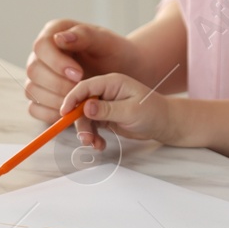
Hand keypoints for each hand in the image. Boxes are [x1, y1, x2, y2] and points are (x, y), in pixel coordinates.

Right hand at [25, 19, 139, 124]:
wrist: (121, 69)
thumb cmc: (113, 51)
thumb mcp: (104, 40)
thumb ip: (84, 35)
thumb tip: (59, 38)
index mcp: (53, 32)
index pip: (41, 47)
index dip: (56, 63)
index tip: (79, 75)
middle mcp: (42, 54)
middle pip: (34, 70)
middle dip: (58, 84)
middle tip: (81, 91)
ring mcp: (39, 76)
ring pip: (31, 90)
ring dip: (55, 100)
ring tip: (80, 102)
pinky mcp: (42, 95)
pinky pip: (34, 108)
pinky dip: (50, 114)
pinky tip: (71, 113)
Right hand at [60, 73, 176, 151]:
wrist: (164, 123)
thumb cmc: (153, 112)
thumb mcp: (130, 111)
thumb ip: (107, 110)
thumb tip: (85, 107)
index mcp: (111, 82)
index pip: (85, 87)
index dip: (72, 99)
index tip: (64, 113)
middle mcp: (105, 92)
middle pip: (81, 104)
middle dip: (80, 123)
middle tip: (85, 139)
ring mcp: (104, 105)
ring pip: (84, 118)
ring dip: (86, 132)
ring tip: (94, 144)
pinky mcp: (105, 117)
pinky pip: (91, 126)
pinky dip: (93, 136)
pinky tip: (100, 145)